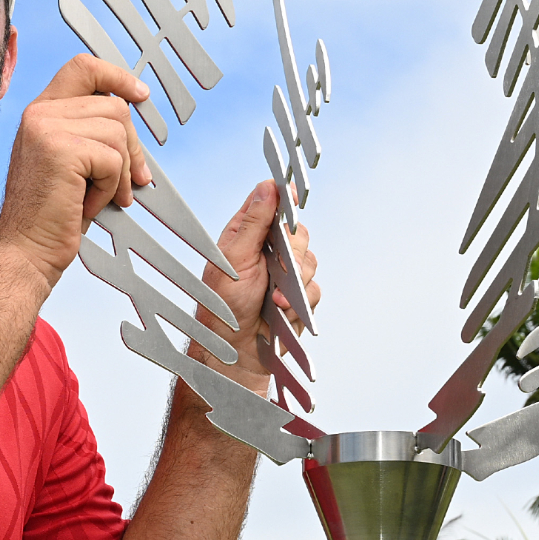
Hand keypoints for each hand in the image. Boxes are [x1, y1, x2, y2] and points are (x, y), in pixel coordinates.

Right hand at [0, 55, 153, 283]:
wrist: (26, 250)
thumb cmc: (51, 215)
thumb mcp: (71, 161)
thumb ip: (90, 131)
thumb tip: (133, 116)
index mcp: (41, 112)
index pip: (83, 68)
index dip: (117, 76)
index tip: (140, 94)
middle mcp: (40, 114)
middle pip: (114, 107)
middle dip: (132, 147)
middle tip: (131, 180)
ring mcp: (47, 128)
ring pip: (118, 133)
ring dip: (119, 172)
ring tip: (98, 195)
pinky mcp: (61, 150)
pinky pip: (113, 159)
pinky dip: (110, 188)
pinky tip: (87, 203)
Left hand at [193, 179, 322, 388]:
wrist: (235, 352)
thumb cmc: (223, 307)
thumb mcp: (234, 258)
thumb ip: (253, 222)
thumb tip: (268, 187)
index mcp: (245, 235)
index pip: (271, 204)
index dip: (284, 198)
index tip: (292, 195)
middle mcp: (267, 251)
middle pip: (298, 233)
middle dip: (292, 252)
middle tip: (277, 267)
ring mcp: (285, 274)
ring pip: (310, 261)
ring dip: (295, 282)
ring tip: (273, 300)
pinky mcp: (299, 297)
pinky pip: (315, 289)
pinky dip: (300, 302)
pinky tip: (281, 312)